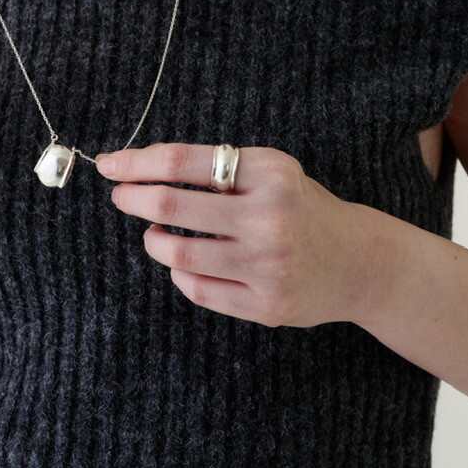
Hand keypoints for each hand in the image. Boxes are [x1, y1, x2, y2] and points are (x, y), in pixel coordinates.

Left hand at [96, 142, 369, 328]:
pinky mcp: (266, 306)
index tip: (110, 165)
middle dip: (133, 198)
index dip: (136, 163)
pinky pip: (197, 289)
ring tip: (154, 233)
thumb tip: (141, 169)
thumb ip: (217, 168)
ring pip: (178, 253)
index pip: (182, 162)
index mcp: (269, 171)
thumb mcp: (270, 170)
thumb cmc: (299, 206)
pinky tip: (184, 262)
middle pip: (171, 204)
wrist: (358, 261)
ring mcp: (267, 264)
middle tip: (120, 197)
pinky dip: (179, 273)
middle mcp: (269, 216)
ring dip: (154, 240)